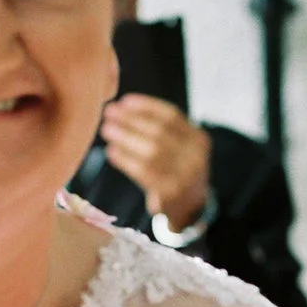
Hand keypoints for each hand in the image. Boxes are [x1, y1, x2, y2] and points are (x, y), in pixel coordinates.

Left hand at [99, 96, 211, 230]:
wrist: (190, 206)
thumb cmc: (176, 168)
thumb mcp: (180, 146)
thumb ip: (161, 129)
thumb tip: (122, 108)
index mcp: (199, 138)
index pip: (172, 116)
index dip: (147, 106)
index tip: (124, 101)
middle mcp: (196, 156)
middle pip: (159, 132)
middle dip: (131, 120)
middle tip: (109, 112)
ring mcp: (185, 176)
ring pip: (150, 151)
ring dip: (125, 137)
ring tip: (106, 129)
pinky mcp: (170, 193)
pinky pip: (143, 172)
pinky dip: (124, 160)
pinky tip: (111, 151)